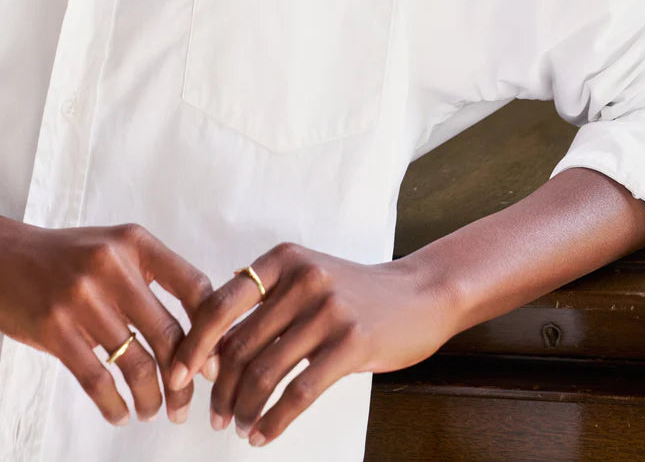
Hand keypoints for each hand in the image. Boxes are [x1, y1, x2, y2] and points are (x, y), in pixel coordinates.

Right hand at [0, 218, 213, 425]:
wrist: (7, 258)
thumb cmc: (71, 257)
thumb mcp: (117, 247)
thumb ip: (154, 275)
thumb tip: (200, 329)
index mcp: (137, 243)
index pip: (194, 285)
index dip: (210, 330)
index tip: (213, 363)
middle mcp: (113, 266)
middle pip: (168, 333)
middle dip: (184, 379)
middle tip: (186, 404)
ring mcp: (83, 298)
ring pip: (135, 362)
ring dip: (150, 397)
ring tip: (152, 411)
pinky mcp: (55, 329)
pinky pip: (96, 378)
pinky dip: (113, 404)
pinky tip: (121, 413)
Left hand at [167, 241, 456, 445]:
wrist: (419, 294)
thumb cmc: (355, 292)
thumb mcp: (308, 276)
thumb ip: (265, 302)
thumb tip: (210, 346)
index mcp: (284, 259)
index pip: (220, 302)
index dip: (193, 344)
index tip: (177, 376)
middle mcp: (304, 279)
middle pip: (240, 345)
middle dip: (219, 388)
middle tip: (214, 414)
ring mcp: (329, 310)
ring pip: (265, 372)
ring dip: (243, 408)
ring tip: (238, 425)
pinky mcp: (352, 343)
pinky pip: (299, 392)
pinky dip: (274, 420)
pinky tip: (263, 433)